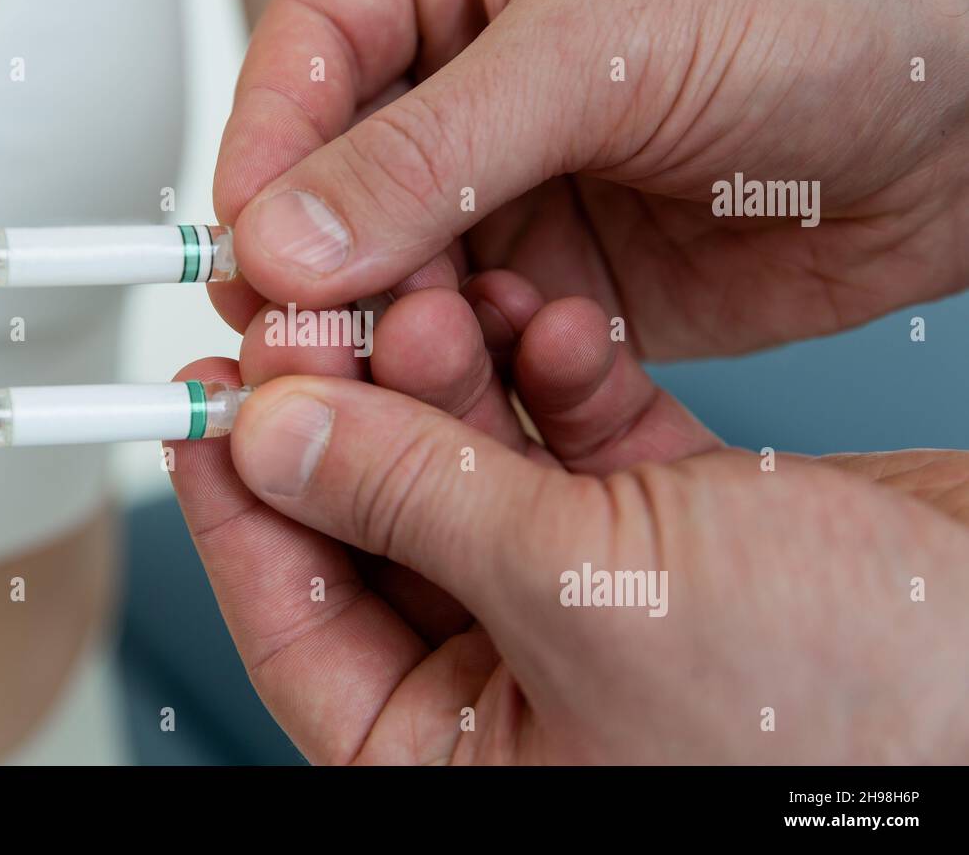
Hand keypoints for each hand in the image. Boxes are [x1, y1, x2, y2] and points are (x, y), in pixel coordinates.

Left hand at [169, 279, 968, 762]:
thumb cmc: (853, 705)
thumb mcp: (588, 594)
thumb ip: (416, 502)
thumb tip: (280, 438)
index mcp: (466, 758)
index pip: (303, 626)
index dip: (241, 511)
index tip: (209, 408)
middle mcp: (518, 679)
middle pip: (379, 525)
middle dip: (357, 415)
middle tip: (328, 320)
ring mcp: (586, 591)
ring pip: (467, 463)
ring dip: (452, 375)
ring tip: (442, 304)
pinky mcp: (658, 519)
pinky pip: (565, 434)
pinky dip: (552, 372)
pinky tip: (549, 325)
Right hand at [210, 0, 968, 357]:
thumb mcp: (598, 42)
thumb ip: (434, 151)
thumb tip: (288, 231)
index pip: (311, 57)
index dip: (264, 148)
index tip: (242, 234)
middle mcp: (475, 91)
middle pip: (340, 185)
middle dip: (313, 264)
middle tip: (295, 332)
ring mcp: (520, 194)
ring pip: (401, 277)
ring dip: (383, 331)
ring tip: (384, 369)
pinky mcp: (569, 285)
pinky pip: (481, 338)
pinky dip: (464, 369)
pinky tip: (472, 378)